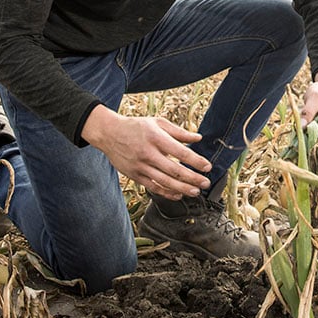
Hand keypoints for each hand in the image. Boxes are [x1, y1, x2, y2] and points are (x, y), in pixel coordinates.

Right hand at [80, 105, 211, 199]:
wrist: (109, 133)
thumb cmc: (137, 127)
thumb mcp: (158, 123)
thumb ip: (179, 132)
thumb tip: (198, 138)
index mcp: (156, 138)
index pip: (181, 152)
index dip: (196, 161)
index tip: (208, 167)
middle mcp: (148, 153)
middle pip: (174, 170)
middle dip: (193, 178)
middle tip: (206, 183)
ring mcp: (140, 166)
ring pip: (165, 182)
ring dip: (182, 189)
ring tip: (196, 191)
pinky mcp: (135, 175)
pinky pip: (153, 187)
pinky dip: (167, 193)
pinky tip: (178, 194)